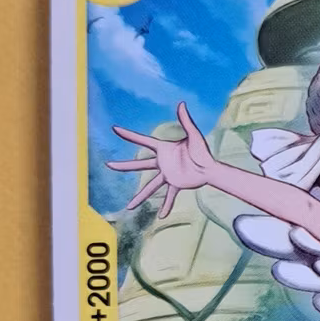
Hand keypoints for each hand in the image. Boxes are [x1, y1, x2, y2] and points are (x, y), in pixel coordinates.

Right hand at [107, 102, 214, 217]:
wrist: (211, 168)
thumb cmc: (203, 151)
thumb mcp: (194, 135)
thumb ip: (186, 121)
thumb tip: (182, 104)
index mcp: (164, 149)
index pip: (143, 141)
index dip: (129, 135)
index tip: (115, 129)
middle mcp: (162, 162)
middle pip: (140, 165)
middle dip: (124, 166)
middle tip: (109, 164)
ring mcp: (167, 174)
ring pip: (150, 186)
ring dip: (140, 196)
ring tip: (129, 206)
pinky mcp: (175, 184)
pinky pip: (169, 196)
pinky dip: (166, 206)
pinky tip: (161, 216)